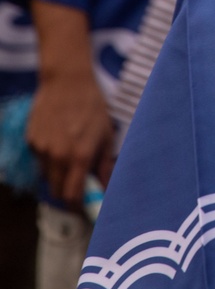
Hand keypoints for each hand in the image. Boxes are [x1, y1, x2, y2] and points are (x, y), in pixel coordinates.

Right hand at [28, 0, 114, 208]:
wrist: (67, 80)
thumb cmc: (92, 106)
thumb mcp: (107, 135)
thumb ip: (106, 165)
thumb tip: (109, 189)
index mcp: (79, 157)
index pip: (73, 197)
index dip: (79, 206)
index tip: (85, 207)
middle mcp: (57, 156)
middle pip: (57, 192)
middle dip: (68, 194)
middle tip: (79, 185)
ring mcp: (41, 149)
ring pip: (47, 176)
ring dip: (59, 174)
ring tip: (71, 154)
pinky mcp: (31, 140)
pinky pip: (40, 159)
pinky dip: (49, 158)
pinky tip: (59, 139)